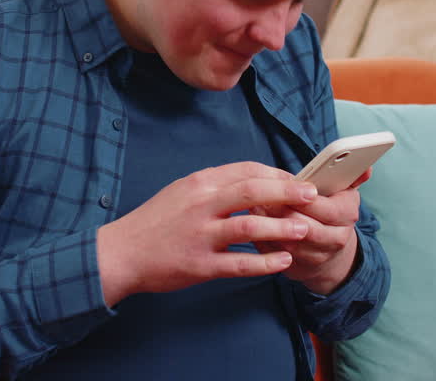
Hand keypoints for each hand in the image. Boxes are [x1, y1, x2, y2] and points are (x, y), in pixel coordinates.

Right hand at [96, 161, 319, 306]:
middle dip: (287, 192)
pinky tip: (283, 261)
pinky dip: (264, 262)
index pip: (245, 170)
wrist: (122, 253)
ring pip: (249, 226)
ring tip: (304, 229)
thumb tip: (254, 183)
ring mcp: (200, 235)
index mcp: (199, 184)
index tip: (298, 181)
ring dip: (281, 227)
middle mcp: (201, 205)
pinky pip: (238, 263)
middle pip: (252, 191)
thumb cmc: (156, 222)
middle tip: (312, 196)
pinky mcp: (199, 265)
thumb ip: (215, 187)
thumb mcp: (182, 192)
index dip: (276, 174)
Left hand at [254, 168, 370, 294]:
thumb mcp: (345, 193)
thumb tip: (366, 166)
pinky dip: (263, 239)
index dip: (302, 198)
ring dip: (269, 224)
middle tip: (261, 195)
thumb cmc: (333, 214)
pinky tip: (253, 224)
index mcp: (346, 215)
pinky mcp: (297, 268)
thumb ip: (352, 177)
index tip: (285, 186)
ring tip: (254, 206)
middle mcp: (335, 238)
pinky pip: (276, 253)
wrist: (332, 256)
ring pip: (288, 242)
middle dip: (282, 210)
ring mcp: (317, 256)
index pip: (324, 207)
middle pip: (304, 225)